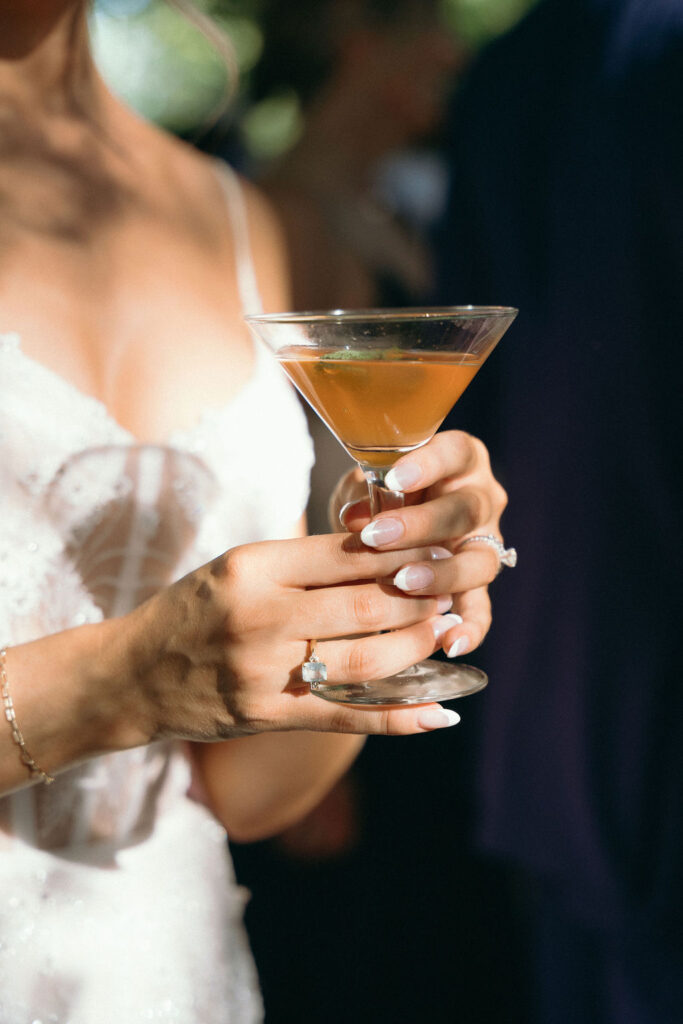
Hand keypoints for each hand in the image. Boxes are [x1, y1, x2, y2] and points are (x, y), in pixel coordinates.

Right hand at [126, 531, 464, 741]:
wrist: (135, 675)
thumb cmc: (194, 610)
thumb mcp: (237, 566)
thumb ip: (302, 561)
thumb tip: (386, 554)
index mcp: (254, 568)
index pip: (349, 554)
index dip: (403, 554)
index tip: (434, 550)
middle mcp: (262, 617)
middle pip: (368, 606)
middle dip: (422, 599)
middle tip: (448, 591)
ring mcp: (266, 672)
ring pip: (368, 660)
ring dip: (418, 649)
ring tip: (442, 632)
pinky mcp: (270, 716)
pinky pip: (348, 717)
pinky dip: (401, 718)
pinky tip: (440, 713)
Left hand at [329, 431, 507, 659]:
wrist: (388, 520)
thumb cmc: (379, 491)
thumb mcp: (368, 484)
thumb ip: (367, 495)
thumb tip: (356, 518)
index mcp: (461, 459)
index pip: (455, 453)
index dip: (427, 465)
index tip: (392, 478)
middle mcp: (482, 499)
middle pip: (465, 511)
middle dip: (420, 526)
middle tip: (376, 537)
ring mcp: (485, 544)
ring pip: (479, 561)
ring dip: (441, 574)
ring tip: (403, 582)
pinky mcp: (478, 586)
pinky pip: (482, 609)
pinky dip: (470, 628)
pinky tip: (451, 643)